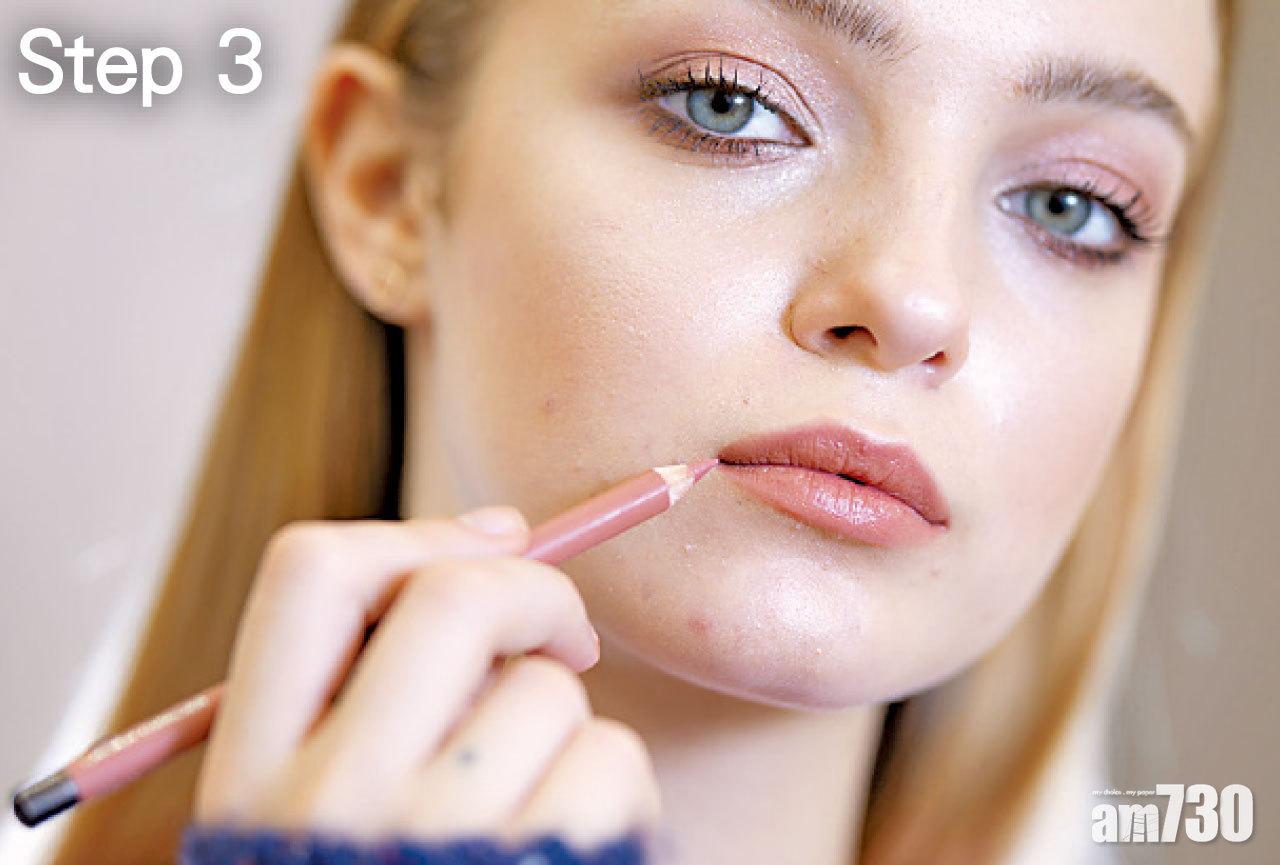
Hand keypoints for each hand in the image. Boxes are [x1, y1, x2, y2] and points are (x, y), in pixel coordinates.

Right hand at [193, 508, 660, 848]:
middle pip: (452, 598)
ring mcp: (438, 846)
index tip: (491, 543)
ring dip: (569, 725)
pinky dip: (614, 788)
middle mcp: (329, 805)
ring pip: (548, 690)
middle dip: (534, 591)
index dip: (413, 534)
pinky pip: (610, 762)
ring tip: (536, 801)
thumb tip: (502, 535)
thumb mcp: (322, 807)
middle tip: (562, 638)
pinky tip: (575, 845)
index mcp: (254, 775)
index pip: (309, 574)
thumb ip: (375, 688)